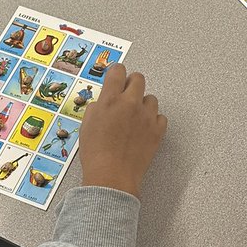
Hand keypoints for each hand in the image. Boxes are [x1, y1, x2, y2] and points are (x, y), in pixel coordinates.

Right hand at [79, 63, 166, 197]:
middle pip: (138, 78)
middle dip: (131, 84)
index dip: (116, 73)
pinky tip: (144, 129)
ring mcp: (146, 116)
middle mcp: (130, 104)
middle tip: (126, 95)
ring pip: (151, 98)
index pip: (117, 71)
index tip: (116, 76)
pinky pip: (160, 117)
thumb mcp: (87, 124)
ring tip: (134, 117)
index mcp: (110, 100)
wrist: (111, 176)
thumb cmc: (96, 154)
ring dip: (143, 104)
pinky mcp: (158, 130)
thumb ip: (98, 106)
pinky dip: (153, 121)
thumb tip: (104, 100)